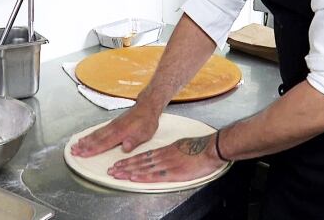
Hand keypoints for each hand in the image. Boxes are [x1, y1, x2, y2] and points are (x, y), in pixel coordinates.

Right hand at [70, 106, 158, 157]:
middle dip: (84, 146)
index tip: (83, 154)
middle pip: (96, 138)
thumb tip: (125, 148)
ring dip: (85, 140)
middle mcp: (114, 128)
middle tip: (73, 151)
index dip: (93, 149)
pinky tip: (85, 138)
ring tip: (75, 145)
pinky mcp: (112, 124)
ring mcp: (112, 125)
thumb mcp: (145, 133)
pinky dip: (90, 134)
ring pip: (96, 134)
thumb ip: (134, 141)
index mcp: (121, 132)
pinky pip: (98, 130)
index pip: (105, 143)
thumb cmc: (147, 121)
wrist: (147, 106)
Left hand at [107, 133, 226, 182]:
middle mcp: (163, 156)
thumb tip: (162, 155)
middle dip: (124, 167)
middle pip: (140, 162)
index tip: (119, 164)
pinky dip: (142, 176)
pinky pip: (155, 175)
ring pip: (144, 168)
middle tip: (111, 170)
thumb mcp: (181, 146)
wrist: (211, 149)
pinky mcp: (174, 173)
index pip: (143, 156)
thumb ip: (170, 151)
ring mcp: (167, 164)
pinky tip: (133, 178)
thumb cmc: (200, 148)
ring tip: (117, 174)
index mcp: (165, 150)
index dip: (130, 160)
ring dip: (129, 171)